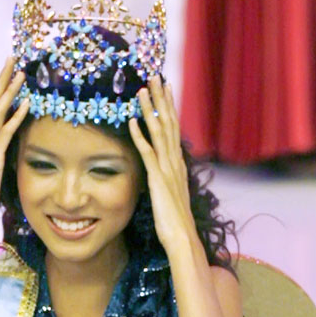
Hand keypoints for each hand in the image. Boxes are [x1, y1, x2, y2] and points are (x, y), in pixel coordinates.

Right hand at [0, 56, 30, 232]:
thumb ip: (1, 157)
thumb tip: (12, 151)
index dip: (0, 88)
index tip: (10, 71)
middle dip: (3, 78)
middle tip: (13, 57)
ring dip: (10, 90)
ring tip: (22, 73)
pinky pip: (6, 132)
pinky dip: (16, 116)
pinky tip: (27, 104)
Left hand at [127, 75, 197, 258]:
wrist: (183, 239)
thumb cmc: (176, 224)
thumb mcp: (171, 196)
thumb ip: (167, 181)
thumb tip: (162, 175)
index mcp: (177, 164)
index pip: (173, 129)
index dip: (169, 107)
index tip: (166, 88)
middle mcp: (174, 162)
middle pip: (168, 123)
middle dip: (162, 99)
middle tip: (156, 76)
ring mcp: (167, 170)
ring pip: (159, 132)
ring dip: (150, 109)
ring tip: (142, 89)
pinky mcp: (157, 180)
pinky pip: (147, 153)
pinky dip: (140, 136)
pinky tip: (132, 122)